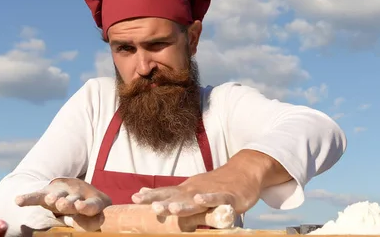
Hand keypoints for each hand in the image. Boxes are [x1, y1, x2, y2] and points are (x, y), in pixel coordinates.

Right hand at [15, 178, 111, 218]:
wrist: (77, 188)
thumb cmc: (90, 209)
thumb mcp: (95, 214)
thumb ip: (92, 221)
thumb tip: (97, 223)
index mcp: (93, 201)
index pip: (90, 206)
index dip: (85, 206)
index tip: (80, 206)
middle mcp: (78, 194)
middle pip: (72, 200)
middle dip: (67, 202)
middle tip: (62, 203)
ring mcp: (63, 192)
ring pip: (57, 196)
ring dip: (53, 199)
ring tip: (49, 200)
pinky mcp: (48, 192)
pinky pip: (37, 196)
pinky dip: (28, 198)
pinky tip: (18, 200)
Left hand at [131, 167, 260, 217]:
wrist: (245, 171)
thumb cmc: (216, 185)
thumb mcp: (194, 191)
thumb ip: (176, 199)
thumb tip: (152, 203)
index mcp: (187, 190)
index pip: (167, 193)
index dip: (151, 195)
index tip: (134, 198)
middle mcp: (196, 190)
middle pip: (177, 197)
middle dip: (161, 201)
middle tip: (146, 205)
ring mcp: (212, 192)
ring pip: (195, 199)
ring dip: (182, 203)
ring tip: (169, 208)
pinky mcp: (229, 197)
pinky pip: (218, 199)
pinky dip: (209, 199)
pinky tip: (200, 199)